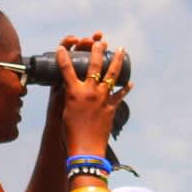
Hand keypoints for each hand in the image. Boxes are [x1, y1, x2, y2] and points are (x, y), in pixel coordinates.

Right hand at [55, 31, 129, 156]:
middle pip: (94, 66)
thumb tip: (71, 90)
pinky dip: (125, 89)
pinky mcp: (111, 107)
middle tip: (100, 42)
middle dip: (96, 51)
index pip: (66, 70)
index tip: (62, 48)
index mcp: (73, 93)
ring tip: (121, 50)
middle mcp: (89, 92)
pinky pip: (120, 95)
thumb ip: (69, 98)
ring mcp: (102, 99)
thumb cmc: (70, 134)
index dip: (63, 57)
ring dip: (117, 61)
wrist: (85, 149)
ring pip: (112, 75)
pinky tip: (130, 83)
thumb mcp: (65, 112)